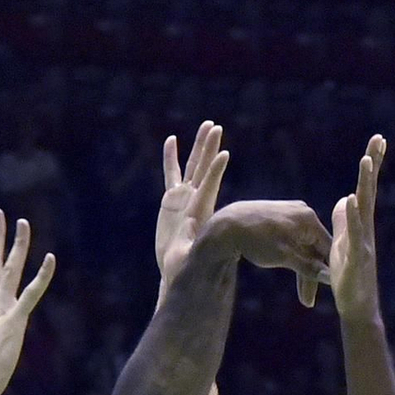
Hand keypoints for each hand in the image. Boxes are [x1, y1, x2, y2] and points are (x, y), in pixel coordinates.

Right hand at [155, 124, 229, 286]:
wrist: (177, 269)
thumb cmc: (187, 268)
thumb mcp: (195, 260)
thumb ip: (202, 252)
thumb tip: (214, 254)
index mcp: (200, 212)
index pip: (209, 187)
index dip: (215, 172)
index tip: (224, 155)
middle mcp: (195, 200)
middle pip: (204, 169)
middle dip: (210, 148)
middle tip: (216, 128)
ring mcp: (184, 197)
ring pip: (193, 166)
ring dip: (199, 146)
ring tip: (207, 125)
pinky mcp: (172, 199)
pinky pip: (171, 173)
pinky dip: (171, 157)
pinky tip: (171, 140)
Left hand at [208, 199, 333, 306]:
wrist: (227, 225)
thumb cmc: (256, 241)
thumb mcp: (284, 257)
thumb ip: (309, 267)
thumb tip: (330, 278)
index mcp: (309, 219)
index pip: (328, 248)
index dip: (329, 272)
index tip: (330, 292)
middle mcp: (304, 213)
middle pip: (315, 249)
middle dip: (312, 276)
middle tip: (307, 303)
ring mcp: (292, 214)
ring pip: (304, 247)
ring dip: (303, 270)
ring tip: (301, 297)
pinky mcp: (281, 219)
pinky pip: (294, 241)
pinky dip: (293, 258)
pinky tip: (291, 272)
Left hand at [328, 134, 385, 323]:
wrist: (357, 307)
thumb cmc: (350, 277)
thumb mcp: (342, 243)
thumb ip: (344, 221)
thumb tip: (344, 199)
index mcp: (360, 224)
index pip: (365, 189)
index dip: (371, 165)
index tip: (377, 139)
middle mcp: (365, 230)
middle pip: (368, 191)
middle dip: (373, 164)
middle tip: (378, 138)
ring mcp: (363, 244)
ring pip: (364, 209)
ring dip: (365, 184)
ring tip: (365, 161)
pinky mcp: (356, 260)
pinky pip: (354, 235)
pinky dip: (353, 217)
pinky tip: (351, 199)